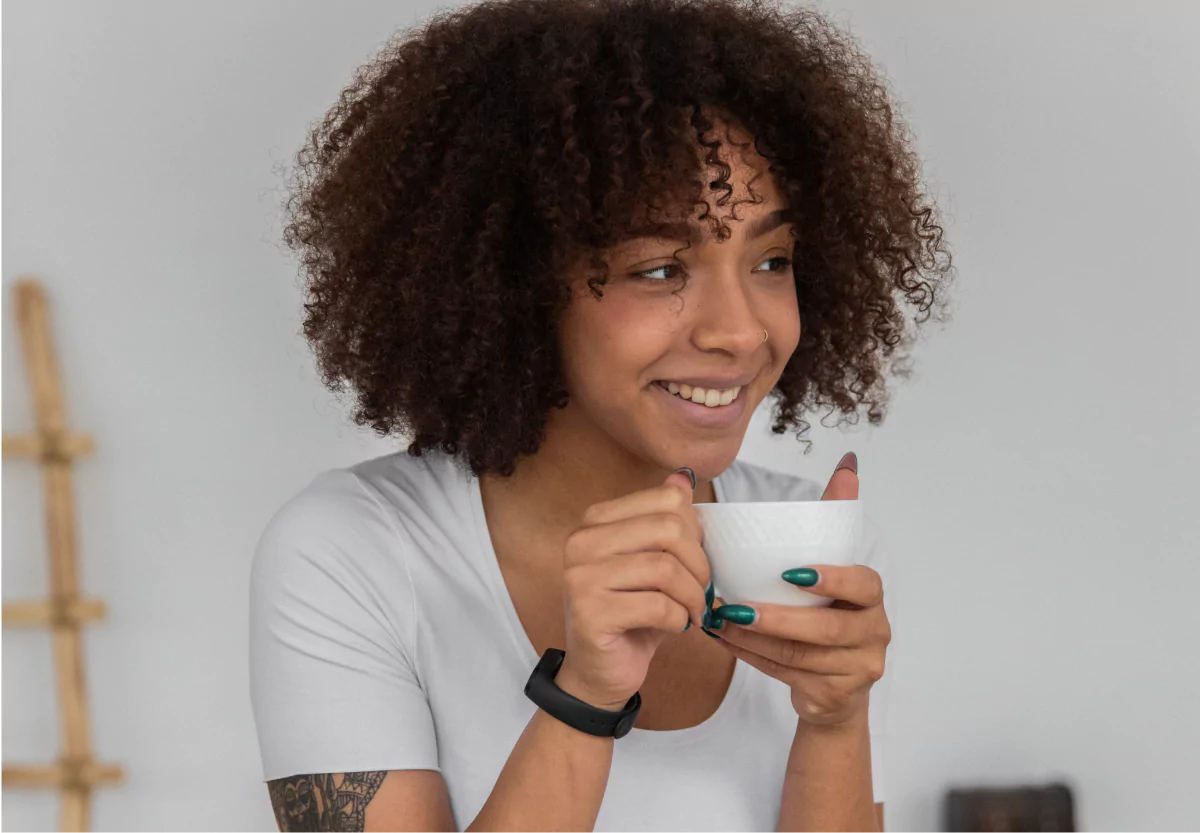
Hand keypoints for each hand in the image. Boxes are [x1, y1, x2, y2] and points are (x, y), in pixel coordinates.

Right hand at [556, 470, 710, 710]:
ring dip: (692, 596)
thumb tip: (682, 478)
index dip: (694, 532)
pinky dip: (678, 619)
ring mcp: (581, 576)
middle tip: (701, 591)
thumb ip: (665, 520)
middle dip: (698, 564)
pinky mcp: (590, 611)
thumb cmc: (631, 616)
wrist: (599, 672)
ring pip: (666, 568)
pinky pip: (657, 605)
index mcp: (596, 521)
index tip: (694, 560)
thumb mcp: (654, 563)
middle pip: (669, 529)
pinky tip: (674, 627)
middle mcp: (581, 541)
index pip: (666, 500)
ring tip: (691, 612)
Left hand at [710, 453, 890, 728]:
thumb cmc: (828, 613)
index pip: (862, 586)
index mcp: (872, 597)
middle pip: (826, 630)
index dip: (832, 580)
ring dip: (754, 640)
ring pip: (801, 657)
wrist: (836, 688)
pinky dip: (752, 658)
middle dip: (776, 619)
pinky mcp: (835, 696)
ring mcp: (858, 668)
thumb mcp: (833, 568)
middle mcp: (874, 633)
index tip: (790, 573)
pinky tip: (725, 642)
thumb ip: (836, 517)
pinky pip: (788, 676)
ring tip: (719, 623)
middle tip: (733, 607)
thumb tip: (847, 462)